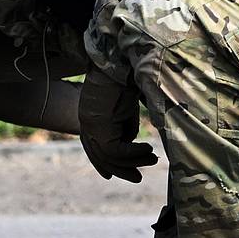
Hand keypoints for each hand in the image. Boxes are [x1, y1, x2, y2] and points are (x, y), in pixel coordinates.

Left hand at [78, 66, 157, 182]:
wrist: (122, 59)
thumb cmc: (126, 78)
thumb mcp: (125, 107)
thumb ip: (124, 126)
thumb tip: (129, 142)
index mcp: (90, 116)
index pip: (92, 147)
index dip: (103, 164)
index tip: (113, 176)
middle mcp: (86, 121)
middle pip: (99, 156)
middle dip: (120, 169)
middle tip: (137, 178)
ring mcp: (90, 123)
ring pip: (109, 155)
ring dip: (133, 161)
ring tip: (152, 159)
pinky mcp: (98, 124)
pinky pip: (116, 149)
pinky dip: (134, 152)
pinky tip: (148, 149)